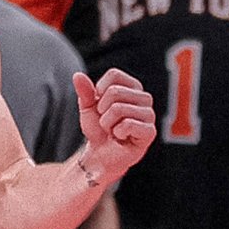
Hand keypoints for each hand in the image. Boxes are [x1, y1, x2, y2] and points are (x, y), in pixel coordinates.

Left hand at [74, 68, 155, 182]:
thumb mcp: (87, 107)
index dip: (99, 90)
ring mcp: (149, 115)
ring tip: (113, 129)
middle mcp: (144, 98)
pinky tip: (121, 137)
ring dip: (107, 122)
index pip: (114, 75)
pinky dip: (117, 132)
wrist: (100, 153)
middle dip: (102, 109)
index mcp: (132, 87)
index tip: (100, 104)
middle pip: (114, 91)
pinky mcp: (150, 132)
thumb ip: (85, 91)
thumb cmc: (98, 128)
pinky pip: (128, 124)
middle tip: (106, 121)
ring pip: (119, 108)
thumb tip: (77, 76)